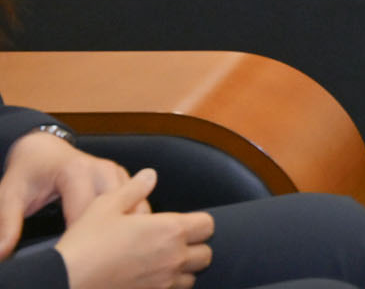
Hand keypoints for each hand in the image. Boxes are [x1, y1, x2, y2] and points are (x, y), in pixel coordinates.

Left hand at [0, 133, 131, 256]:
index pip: (88, 212)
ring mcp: (117, 172)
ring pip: (137, 206)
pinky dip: (134, 221)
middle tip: (97, 257)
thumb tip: (3, 252)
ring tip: (114, 250)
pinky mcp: (125, 179)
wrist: (43, 149)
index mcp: (77, 171)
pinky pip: (139, 203)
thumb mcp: (10, 194)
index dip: (81, 237)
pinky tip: (124, 238)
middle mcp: (103, 169)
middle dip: (110, 235)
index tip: (72, 255)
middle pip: (119, 209)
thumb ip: (6, 223)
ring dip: (128, 228)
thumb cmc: (28, 172)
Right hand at [52, 169, 213, 288]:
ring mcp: (163, 283)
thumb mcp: (106, 205)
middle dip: (194, 248)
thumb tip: (149, 176)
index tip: (182, 223)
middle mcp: (173, 258)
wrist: (66, 280)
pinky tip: (150, 279)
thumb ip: (133, 189)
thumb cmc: (86, 243)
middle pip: (205, 254)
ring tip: (162, 263)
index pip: (208, 225)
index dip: (197, 222)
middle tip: (173, 244)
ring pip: (191, 278)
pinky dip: (167, 287)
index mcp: (170, 230)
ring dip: (183, 270)